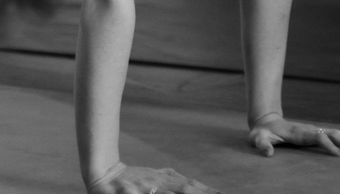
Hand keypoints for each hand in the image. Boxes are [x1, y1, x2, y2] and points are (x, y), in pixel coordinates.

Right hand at [87, 163, 220, 193]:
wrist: (104, 174)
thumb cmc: (134, 178)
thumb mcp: (157, 177)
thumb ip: (174, 180)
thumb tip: (196, 185)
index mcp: (166, 179)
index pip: (192, 186)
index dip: (208, 191)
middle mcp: (158, 182)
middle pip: (185, 189)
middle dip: (201, 193)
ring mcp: (144, 187)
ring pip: (169, 192)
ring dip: (182, 192)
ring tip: (198, 193)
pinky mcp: (129, 192)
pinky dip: (154, 193)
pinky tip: (161, 193)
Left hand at [249, 114, 339, 157]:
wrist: (266, 122)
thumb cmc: (262, 133)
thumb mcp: (258, 139)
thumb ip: (263, 145)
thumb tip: (268, 154)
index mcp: (300, 133)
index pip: (319, 138)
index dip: (329, 146)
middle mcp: (311, 130)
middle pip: (334, 135)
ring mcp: (314, 131)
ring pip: (337, 134)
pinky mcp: (315, 133)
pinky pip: (334, 135)